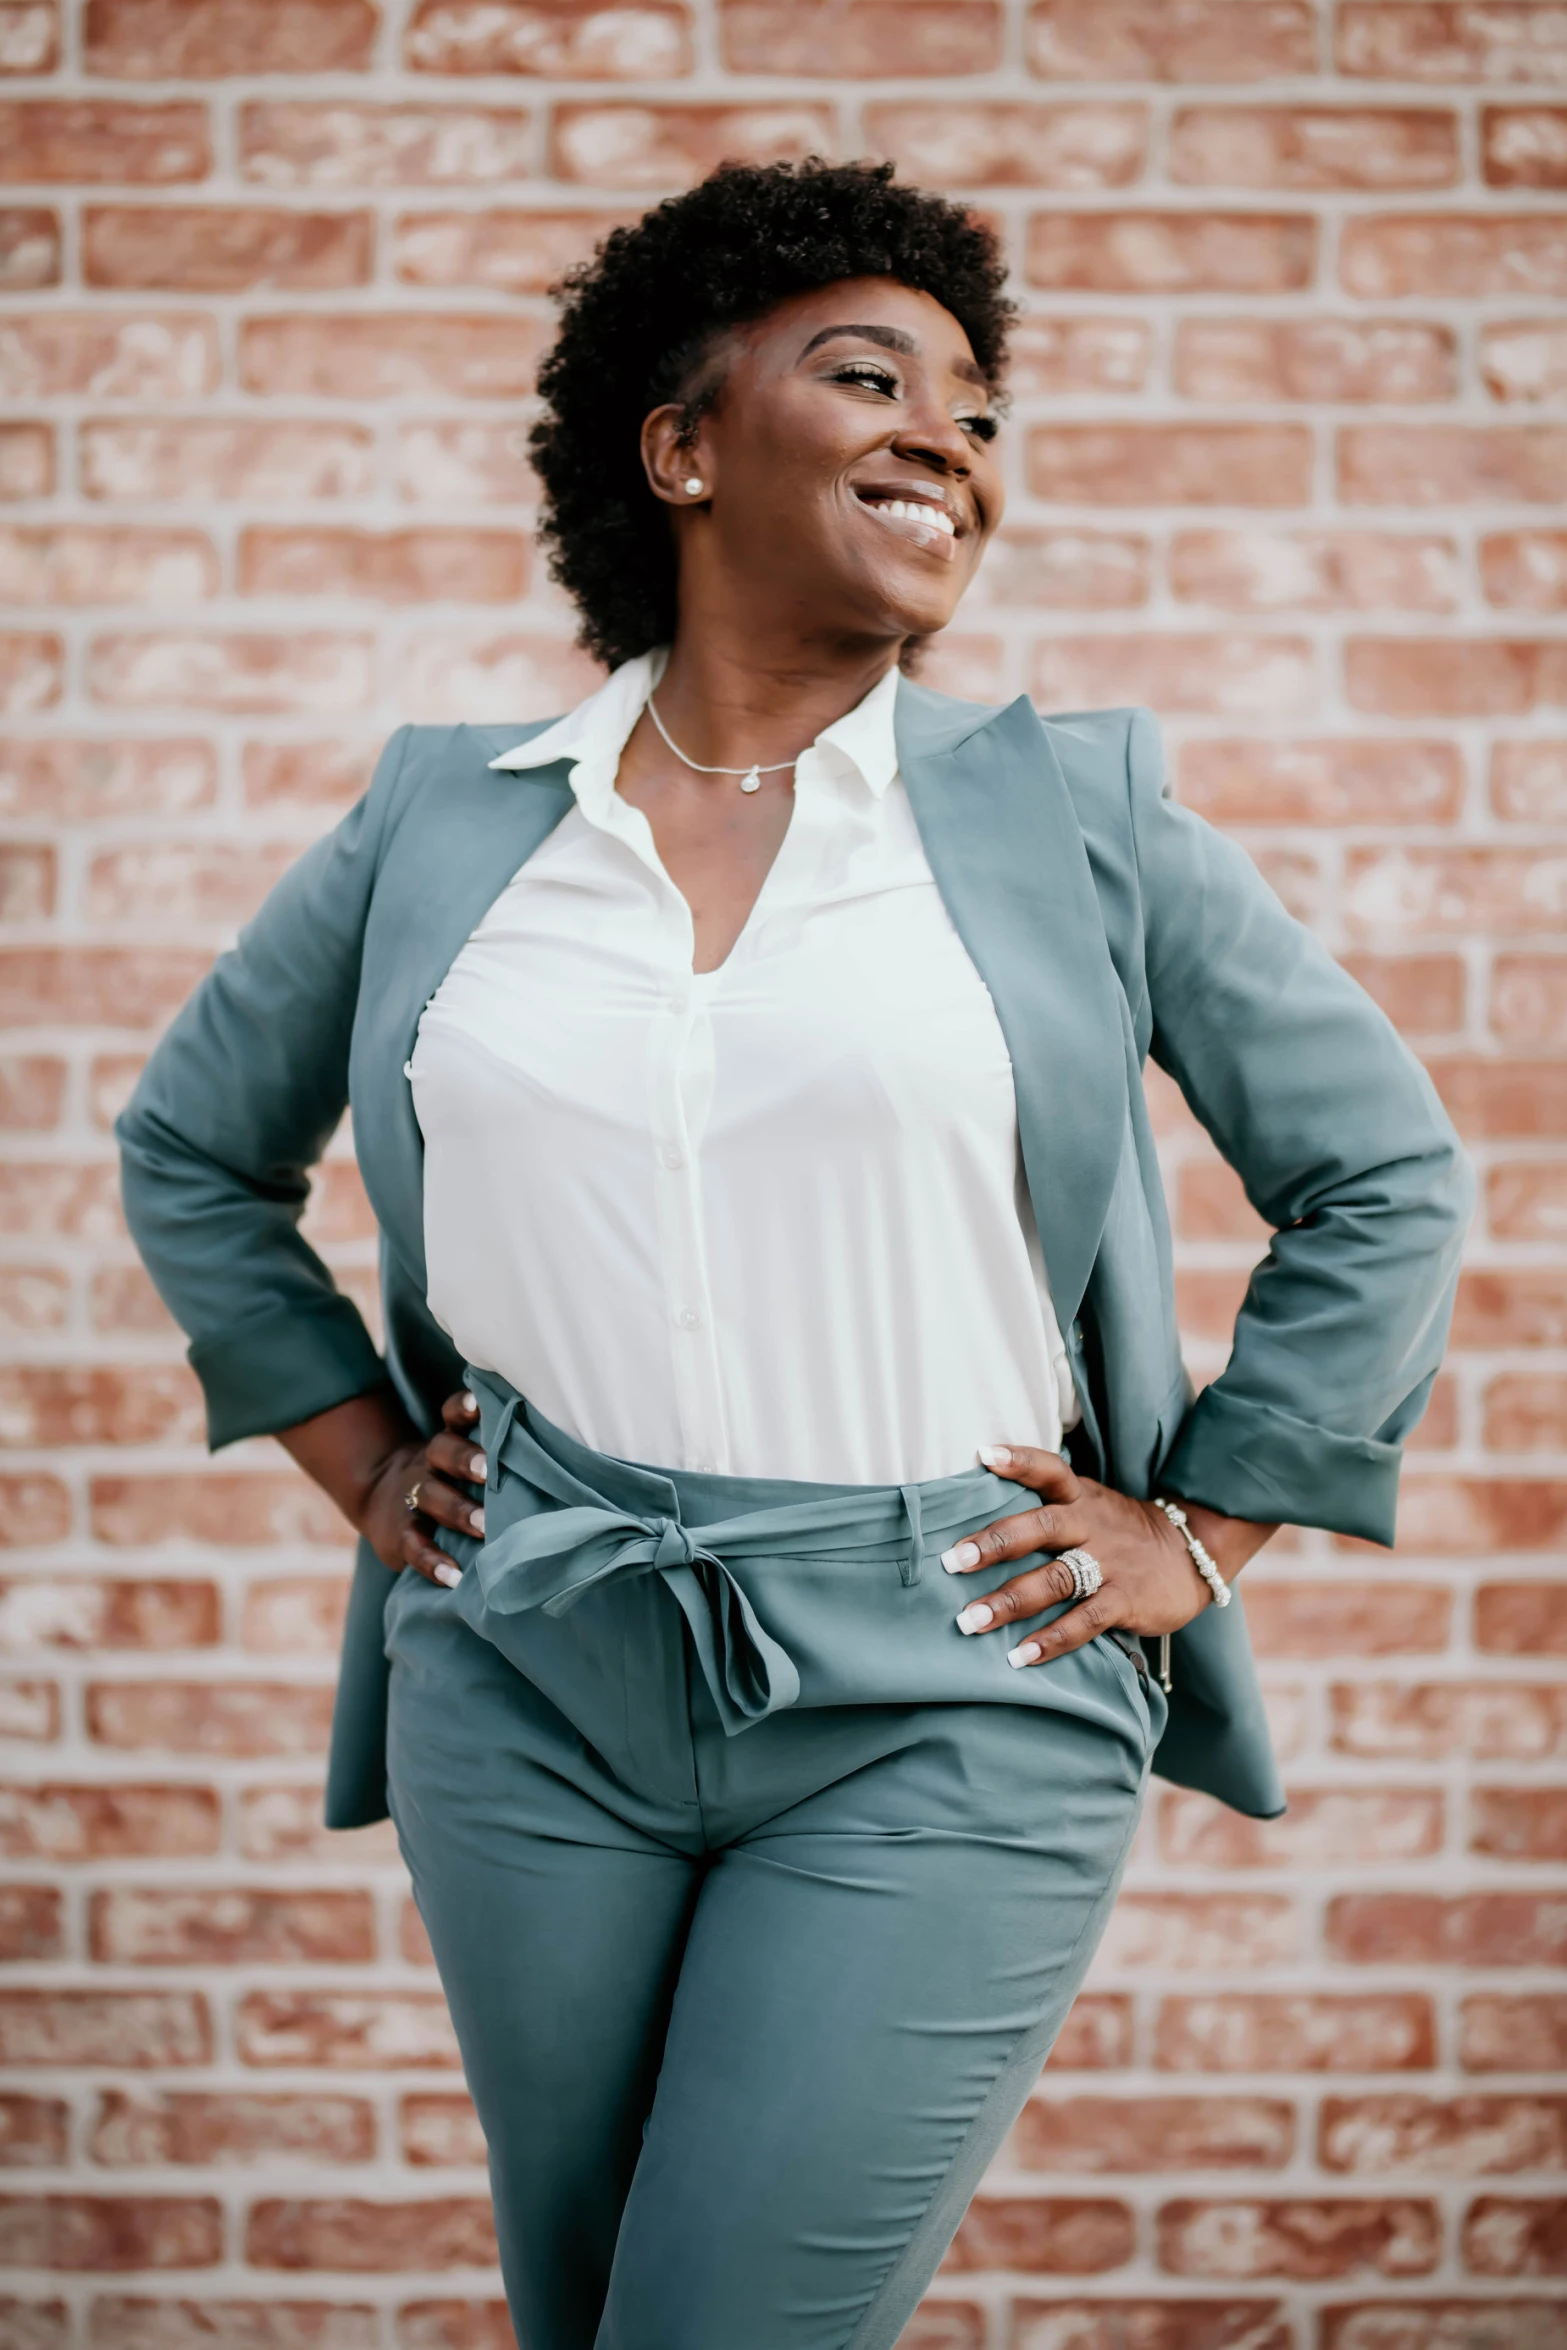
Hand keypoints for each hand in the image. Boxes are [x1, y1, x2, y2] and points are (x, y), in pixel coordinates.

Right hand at [357, 1389, 486, 1587]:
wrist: (378, 1499)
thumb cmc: (446, 1478)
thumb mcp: (457, 1458)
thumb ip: (494, 1454)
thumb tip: (560, 1455)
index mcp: (448, 1442)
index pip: (452, 1416)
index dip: (463, 1407)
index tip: (479, 1403)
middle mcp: (429, 1464)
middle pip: (443, 1452)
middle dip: (465, 1459)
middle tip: (488, 1470)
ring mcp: (412, 1498)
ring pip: (431, 1497)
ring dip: (458, 1512)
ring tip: (485, 1527)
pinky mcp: (400, 1534)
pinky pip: (414, 1546)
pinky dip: (432, 1562)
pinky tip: (454, 1576)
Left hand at [940, 1445, 1268, 1670]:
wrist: (1194, 1554)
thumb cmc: (1123, 1532)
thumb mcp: (1092, 1505)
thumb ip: (1049, 1508)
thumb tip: (982, 1523)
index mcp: (1081, 1498)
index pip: (1050, 1469)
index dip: (1018, 1460)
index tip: (983, 1454)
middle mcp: (1092, 1526)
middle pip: (1041, 1527)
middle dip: (995, 1543)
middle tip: (952, 1561)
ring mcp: (1110, 1564)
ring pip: (1055, 1579)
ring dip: (1010, 1600)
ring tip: (971, 1621)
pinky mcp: (1125, 1601)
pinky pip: (1085, 1621)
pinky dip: (1051, 1639)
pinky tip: (1020, 1656)